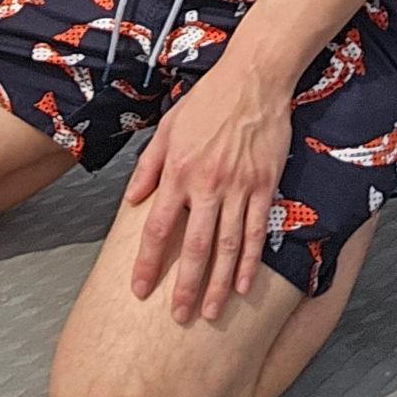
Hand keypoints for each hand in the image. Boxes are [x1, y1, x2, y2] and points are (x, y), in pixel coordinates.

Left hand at [124, 57, 292, 323]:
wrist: (253, 79)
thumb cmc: (208, 99)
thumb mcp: (168, 126)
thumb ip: (149, 165)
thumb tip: (132, 200)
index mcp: (179, 170)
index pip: (158, 226)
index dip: (147, 261)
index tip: (138, 289)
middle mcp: (206, 184)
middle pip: (193, 247)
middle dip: (183, 286)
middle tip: (177, 318)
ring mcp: (238, 188)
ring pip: (226, 247)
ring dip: (216, 284)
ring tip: (208, 313)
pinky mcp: (264, 186)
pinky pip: (255, 232)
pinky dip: (249, 262)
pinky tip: (242, 286)